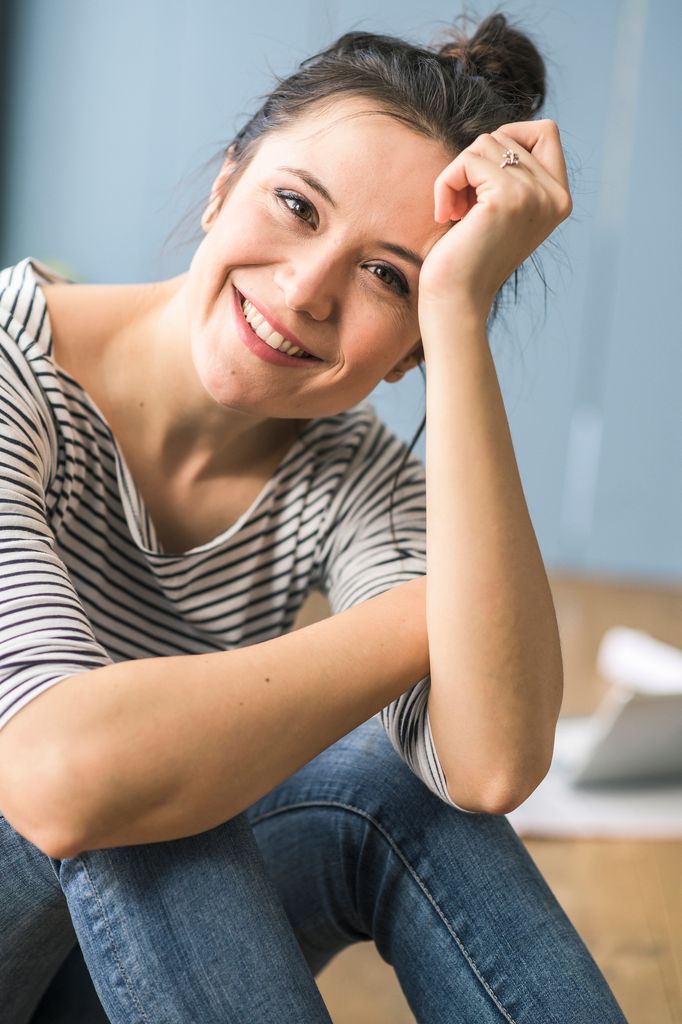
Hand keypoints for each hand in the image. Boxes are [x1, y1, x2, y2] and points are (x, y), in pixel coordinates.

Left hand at [418, 120, 572, 322]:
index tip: (482, 176)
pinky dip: (446, 183)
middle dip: (474, 163)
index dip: (508, 138)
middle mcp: (554, 196)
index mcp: (559, 199)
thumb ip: (512, 173)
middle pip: (507, 136)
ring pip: (486, 143)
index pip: (546, 131)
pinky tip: (445, 214)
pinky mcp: (508, 199)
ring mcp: (535, 196)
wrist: (458, 299)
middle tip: (462, 204)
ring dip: (458, 173)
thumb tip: (498, 136)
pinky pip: (468, 161)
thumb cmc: (469, 256)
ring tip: (455, 211)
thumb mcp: (502, 209)